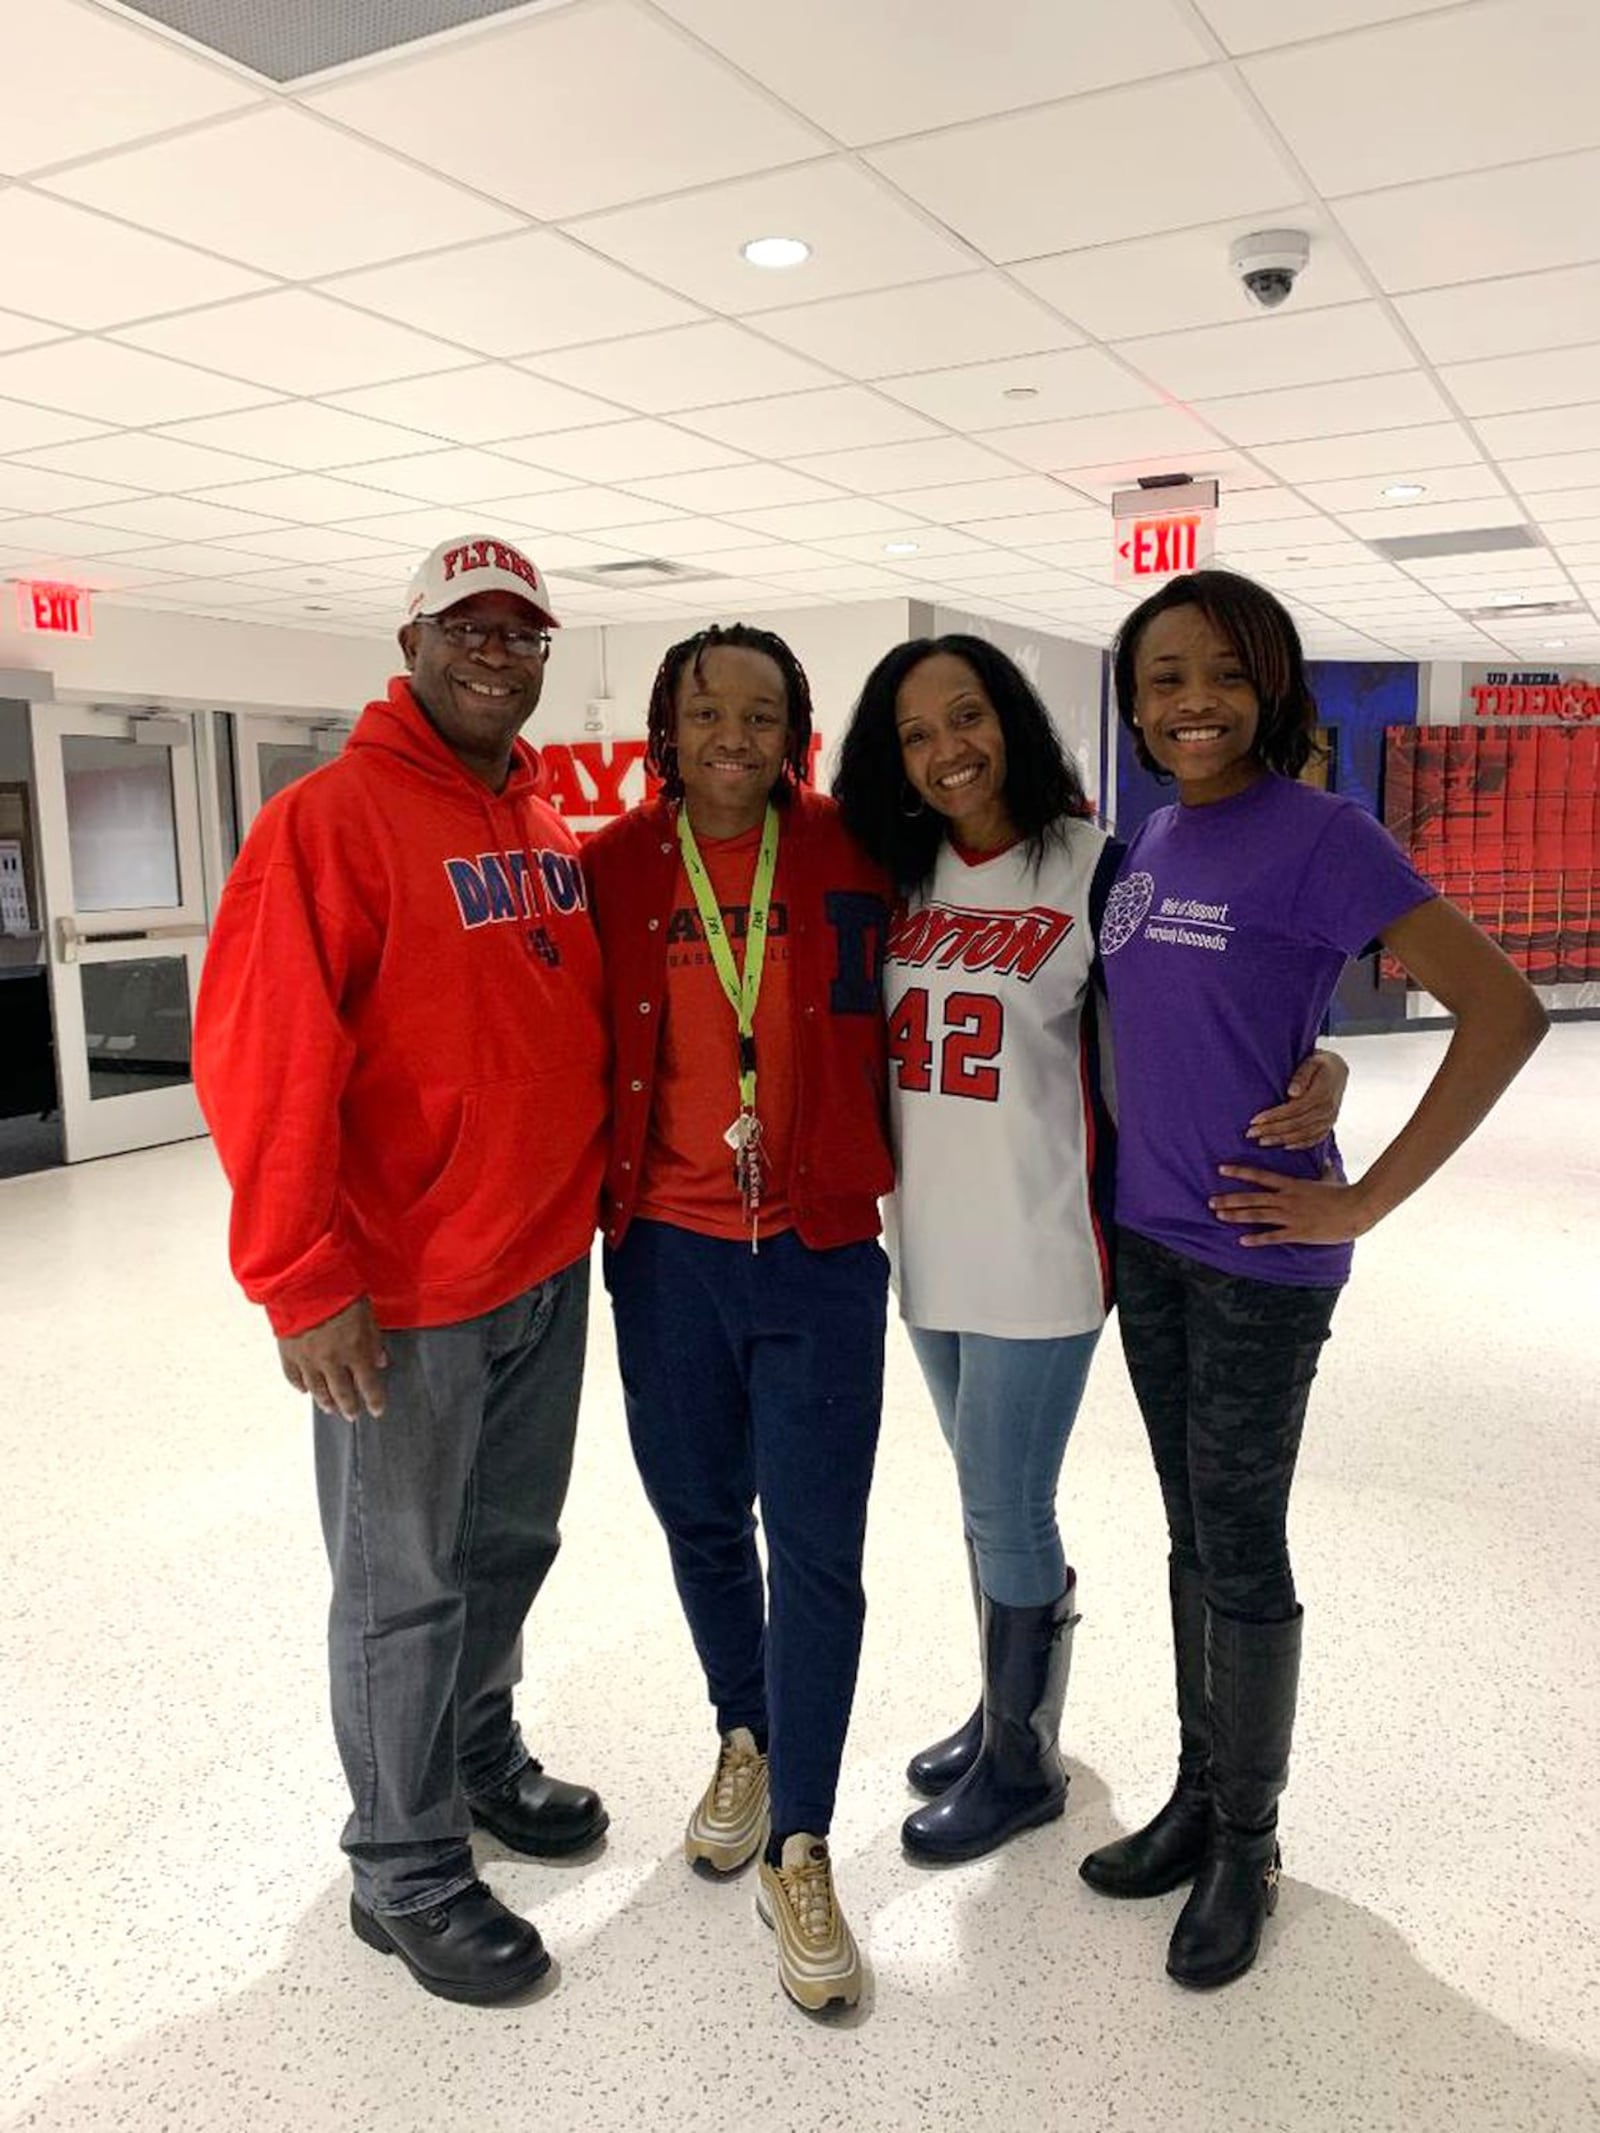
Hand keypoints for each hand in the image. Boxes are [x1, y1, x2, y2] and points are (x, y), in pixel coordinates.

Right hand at [278, 1298, 388, 1419]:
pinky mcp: (287, 1352)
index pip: (368, 1384)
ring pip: (317, 1389)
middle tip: (352, 1415)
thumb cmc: (340, 1290)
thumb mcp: (366, 1313)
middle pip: (341, 1393)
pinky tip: (304, 1390)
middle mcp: (331, 1361)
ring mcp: (307, 1359)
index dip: (374, 1400)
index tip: (377, 1411)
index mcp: (354, 1351)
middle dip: (349, 1407)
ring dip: (325, 1401)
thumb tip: (380, 1361)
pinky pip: (293, 1376)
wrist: (304, 1281)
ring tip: (330, 1408)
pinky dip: (299, 1385)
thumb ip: (373, 1340)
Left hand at [1210, 1166, 1373, 1246]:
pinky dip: (1257, 1239)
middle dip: (1229, 1200)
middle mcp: (1287, 1199)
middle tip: (1210, 1201)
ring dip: (1237, 1216)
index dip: (1239, 1172)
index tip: (1221, 1169)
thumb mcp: (1330, 1178)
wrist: (1356, 1209)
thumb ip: (1324, 1170)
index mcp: (1292, 1185)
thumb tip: (1326, 1161)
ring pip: (1257, 1216)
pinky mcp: (1298, 1232)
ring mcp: (1291, 1216)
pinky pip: (1273, 1236)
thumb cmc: (1344, 1193)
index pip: (1260, 1176)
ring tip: (1219, 1216)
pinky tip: (1242, 1241)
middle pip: (1252, 1198)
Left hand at [1246, 1049, 1348, 1149]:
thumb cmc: (1321, 1064)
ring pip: (1303, 1134)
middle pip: (1296, 1124)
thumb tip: (1293, 1092)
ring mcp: (1329, 1120)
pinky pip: (1314, 1139)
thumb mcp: (1312, 1061)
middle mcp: (1327, 1110)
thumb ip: (1302, 1075)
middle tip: (1251, 1133)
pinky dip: (1299, 1145)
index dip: (1274, 1116)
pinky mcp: (1328, 1125)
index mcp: (1322, 1094)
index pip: (1294, 1109)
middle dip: (1272, 1130)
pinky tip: (1284, 1146)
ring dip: (1281, 1139)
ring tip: (1262, 1141)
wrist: (1338, 1070)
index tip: (1255, 1120)